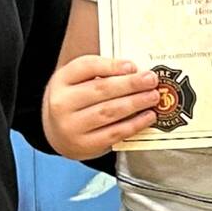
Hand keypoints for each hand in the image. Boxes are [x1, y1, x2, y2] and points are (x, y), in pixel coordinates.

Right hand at [42, 55, 158, 160]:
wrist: (58, 132)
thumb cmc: (76, 100)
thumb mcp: (79, 81)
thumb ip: (101, 72)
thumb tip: (135, 72)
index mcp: (61, 80)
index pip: (85, 67)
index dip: (110, 65)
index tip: (132, 66)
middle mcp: (62, 103)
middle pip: (100, 90)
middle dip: (130, 84)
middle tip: (151, 80)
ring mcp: (71, 127)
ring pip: (108, 112)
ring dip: (135, 103)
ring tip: (153, 97)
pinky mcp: (85, 145)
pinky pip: (114, 133)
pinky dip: (134, 124)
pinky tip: (148, 116)